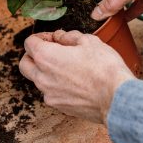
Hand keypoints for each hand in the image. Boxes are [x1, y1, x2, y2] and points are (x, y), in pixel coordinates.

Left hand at [19, 30, 134, 123]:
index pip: (29, 43)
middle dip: (33, 54)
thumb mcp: (88, 41)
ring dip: (44, 70)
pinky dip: (54, 84)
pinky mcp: (58, 106)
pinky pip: (49, 92)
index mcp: (45, 57)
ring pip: (36, 79)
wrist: (117, 99)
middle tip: (50, 50)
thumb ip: (68, 36)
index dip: (41, 36)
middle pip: (25, 63)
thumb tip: (59, 37)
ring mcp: (49, 94)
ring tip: (65, 65)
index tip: (53, 38)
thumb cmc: (104, 68)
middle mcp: (42, 77)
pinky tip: (72, 80)